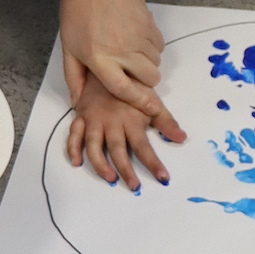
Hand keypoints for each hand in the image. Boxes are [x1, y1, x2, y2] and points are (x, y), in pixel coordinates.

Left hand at [60, 0, 165, 114]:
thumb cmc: (77, 10)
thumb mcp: (69, 47)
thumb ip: (74, 77)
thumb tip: (78, 102)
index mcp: (100, 58)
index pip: (125, 89)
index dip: (140, 102)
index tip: (152, 110)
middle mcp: (122, 50)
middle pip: (148, 78)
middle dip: (144, 81)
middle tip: (130, 72)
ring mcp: (138, 35)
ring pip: (156, 62)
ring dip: (147, 63)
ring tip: (128, 50)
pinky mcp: (149, 23)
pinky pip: (159, 46)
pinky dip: (151, 47)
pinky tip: (135, 37)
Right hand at [66, 68, 186, 190]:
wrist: (107, 66)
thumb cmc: (133, 86)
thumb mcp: (152, 102)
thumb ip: (166, 122)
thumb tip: (182, 138)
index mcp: (131, 120)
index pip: (144, 146)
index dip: (153, 163)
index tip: (163, 178)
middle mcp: (112, 122)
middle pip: (118, 150)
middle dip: (126, 170)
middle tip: (134, 187)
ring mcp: (94, 120)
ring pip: (94, 146)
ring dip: (100, 164)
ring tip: (110, 179)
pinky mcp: (81, 117)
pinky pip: (74, 134)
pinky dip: (72, 148)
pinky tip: (76, 162)